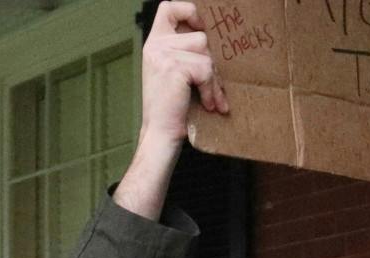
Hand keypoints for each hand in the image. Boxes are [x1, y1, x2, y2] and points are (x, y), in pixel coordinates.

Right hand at [114, 1, 227, 218]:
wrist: (160, 134)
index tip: (201, 27)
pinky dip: (212, 90)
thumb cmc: (171, 108)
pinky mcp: (174, 67)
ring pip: (206, 54)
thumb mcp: (173, 72)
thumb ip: (184, 52)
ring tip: (212, 98)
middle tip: (214, 87)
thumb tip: (214, 39)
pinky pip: (206, 70)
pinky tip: (209, 104)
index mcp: (154, 42)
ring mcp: (163, 54)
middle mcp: (155, 45)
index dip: (189, 10)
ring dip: (215, 79)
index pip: (169, 7)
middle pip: (200, 37)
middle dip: (212, 63)